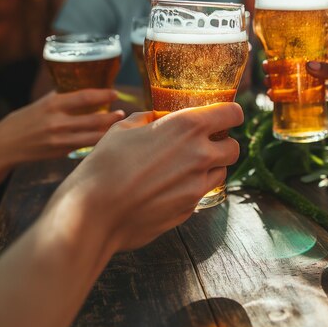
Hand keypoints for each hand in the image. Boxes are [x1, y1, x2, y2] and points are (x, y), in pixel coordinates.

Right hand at [0, 90, 124, 177]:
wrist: (6, 144)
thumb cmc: (25, 120)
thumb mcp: (42, 103)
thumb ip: (63, 96)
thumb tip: (86, 88)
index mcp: (53, 105)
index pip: (84, 97)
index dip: (104, 94)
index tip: (115, 92)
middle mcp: (57, 123)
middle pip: (94, 119)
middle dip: (112, 116)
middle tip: (122, 112)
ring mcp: (59, 140)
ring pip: (93, 137)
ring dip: (109, 130)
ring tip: (118, 124)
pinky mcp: (61, 153)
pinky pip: (85, 146)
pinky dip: (98, 141)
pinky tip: (106, 137)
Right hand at [52, 102, 243, 252]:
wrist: (93, 214)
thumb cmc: (104, 165)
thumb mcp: (123, 129)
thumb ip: (148, 119)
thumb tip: (155, 119)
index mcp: (187, 127)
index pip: (233, 113)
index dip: (231, 113)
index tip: (225, 115)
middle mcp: (200, 155)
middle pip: (234, 147)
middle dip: (223, 143)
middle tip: (203, 143)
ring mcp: (197, 186)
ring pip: (221, 173)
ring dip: (210, 168)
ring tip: (183, 166)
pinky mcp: (189, 210)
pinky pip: (200, 195)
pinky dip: (191, 189)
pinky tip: (166, 188)